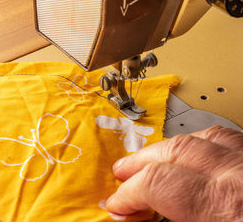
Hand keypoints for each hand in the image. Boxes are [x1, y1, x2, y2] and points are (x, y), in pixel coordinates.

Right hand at [105, 125, 242, 221]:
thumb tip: (133, 217)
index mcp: (224, 204)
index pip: (158, 182)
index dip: (129, 193)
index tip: (119, 204)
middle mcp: (241, 175)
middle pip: (176, 150)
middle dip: (142, 162)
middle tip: (123, 173)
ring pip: (205, 136)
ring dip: (171, 148)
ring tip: (153, 159)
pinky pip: (230, 139)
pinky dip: (205, 144)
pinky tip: (195, 153)